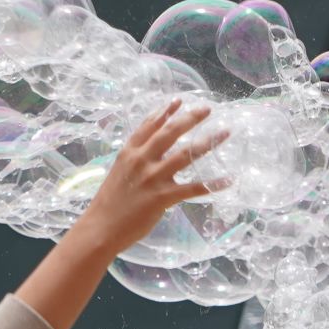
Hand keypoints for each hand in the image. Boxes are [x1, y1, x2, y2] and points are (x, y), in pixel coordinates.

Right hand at [65, 100, 224, 259]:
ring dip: (208, 142)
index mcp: (129, 152)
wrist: (100, 227)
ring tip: (225, 132)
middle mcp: (142, 160)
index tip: (179, 100)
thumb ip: (135, 159)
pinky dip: (212, 184)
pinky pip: (193, 188)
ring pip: (185, 154)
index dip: (165, 111)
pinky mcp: (163, 197)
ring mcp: (153, 177)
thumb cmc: (110, 203)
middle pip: (170, 132)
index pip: (149, 125)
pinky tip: (228, 180)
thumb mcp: (119, 171)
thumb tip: (152, 151)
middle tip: (208, 109)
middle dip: (190, 118)